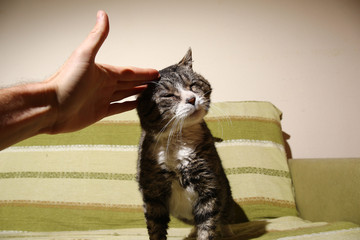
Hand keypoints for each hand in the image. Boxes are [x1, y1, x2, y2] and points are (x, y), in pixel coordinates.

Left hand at [46, 11, 158, 132]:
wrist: (51, 107)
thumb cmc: (65, 82)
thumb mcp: (84, 55)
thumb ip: (97, 37)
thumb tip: (102, 15)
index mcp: (103, 72)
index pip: (128, 71)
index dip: (142, 72)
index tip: (154, 71)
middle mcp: (104, 85)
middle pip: (128, 82)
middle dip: (142, 81)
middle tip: (156, 81)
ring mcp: (102, 99)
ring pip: (124, 94)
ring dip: (136, 92)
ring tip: (149, 91)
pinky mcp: (99, 112)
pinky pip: (118, 108)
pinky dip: (128, 106)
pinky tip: (135, 105)